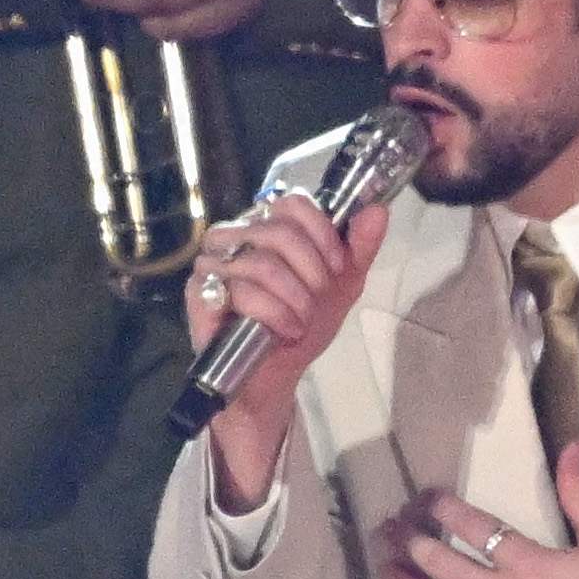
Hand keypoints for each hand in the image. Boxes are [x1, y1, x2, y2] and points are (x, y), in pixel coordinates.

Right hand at [188, 185, 388, 503]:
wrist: (276, 376)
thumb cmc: (301, 325)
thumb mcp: (342, 286)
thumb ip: (359, 247)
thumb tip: (378, 211)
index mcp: (266, 225)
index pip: (293, 202)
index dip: (322, 234)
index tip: (337, 268)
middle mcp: (234, 236)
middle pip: (280, 231)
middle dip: (311, 272)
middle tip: (317, 302)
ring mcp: (212, 262)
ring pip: (262, 262)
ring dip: (294, 299)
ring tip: (300, 323)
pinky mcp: (200, 293)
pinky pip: (241, 291)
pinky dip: (272, 314)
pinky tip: (282, 331)